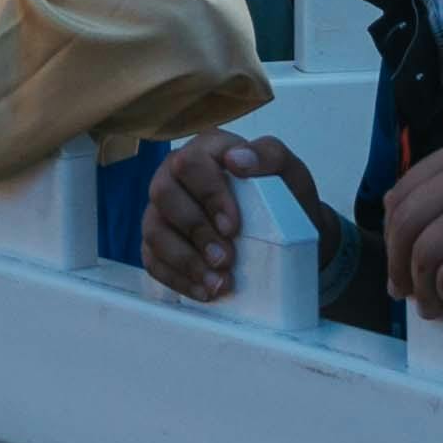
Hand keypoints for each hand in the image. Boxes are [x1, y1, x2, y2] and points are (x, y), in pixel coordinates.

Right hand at [136, 132, 326, 305]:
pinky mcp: (158, 241)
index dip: (208, 195)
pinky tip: (204, 291)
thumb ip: (270, 156)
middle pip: (163, 193)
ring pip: (153, 230)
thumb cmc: (285, 200)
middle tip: (225, 259)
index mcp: (205, 151)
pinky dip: (177, 278)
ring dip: (185, 260)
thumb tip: (237, 159)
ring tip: (217, 283)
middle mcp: (175, 174)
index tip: (233, 227)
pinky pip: (152, 260)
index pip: (191, 163)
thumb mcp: (290, 173)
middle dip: (195, 231)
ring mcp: (163, 209)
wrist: (288, 238)